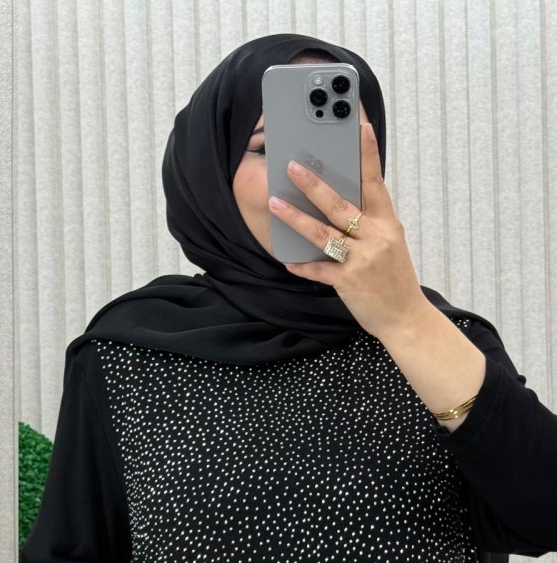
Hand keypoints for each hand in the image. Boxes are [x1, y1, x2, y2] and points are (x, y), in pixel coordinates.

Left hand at [267, 122, 428, 339]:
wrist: (406, 318)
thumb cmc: (394, 278)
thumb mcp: (390, 243)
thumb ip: (370, 223)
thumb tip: (343, 202)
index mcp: (388, 223)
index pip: (375, 181)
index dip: (367, 153)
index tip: (359, 126)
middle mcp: (376, 237)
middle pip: (341, 204)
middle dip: (314, 184)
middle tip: (293, 166)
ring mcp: (362, 260)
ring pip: (323, 233)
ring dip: (296, 218)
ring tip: (275, 203)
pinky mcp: (348, 282)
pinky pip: (319, 270)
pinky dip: (303, 265)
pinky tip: (288, 261)